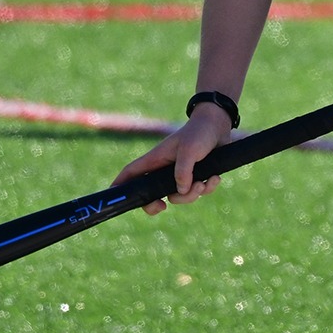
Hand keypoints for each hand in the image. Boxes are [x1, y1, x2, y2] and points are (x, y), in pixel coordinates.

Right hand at [112, 105, 232, 214]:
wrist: (220, 125)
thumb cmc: (199, 132)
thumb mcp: (189, 150)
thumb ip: (183, 172)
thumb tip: (180, 191)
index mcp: (156, 160)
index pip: (131, 173)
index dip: (120, 184)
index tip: (112, 195)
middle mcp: (165, 169)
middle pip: (151, 194)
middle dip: (156, 204)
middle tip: (162, 206)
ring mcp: (180, 174)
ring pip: (179, 197)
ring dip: (193, 194)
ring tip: (204, 182)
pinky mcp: (196, 177)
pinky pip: (198, 192)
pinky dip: (208, 188)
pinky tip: (215, 178)